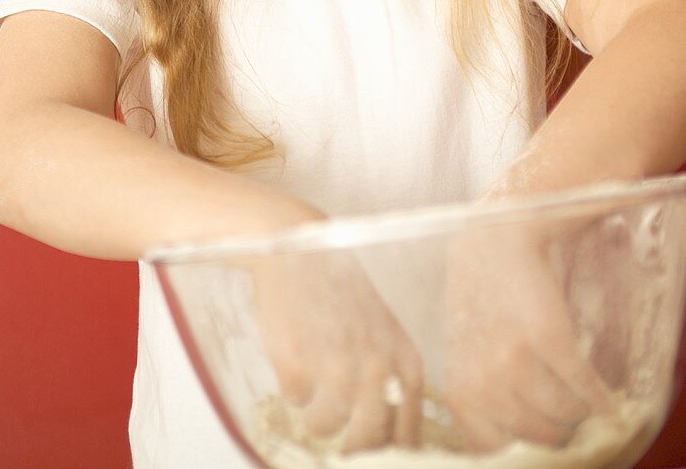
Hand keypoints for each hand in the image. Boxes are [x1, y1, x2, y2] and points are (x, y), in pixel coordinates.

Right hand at [250, 243, 424, 453]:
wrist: (299, 249)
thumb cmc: (340, 295)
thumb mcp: (382, 336)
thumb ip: (390, 384)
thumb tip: (386, 444)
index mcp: (405, 363)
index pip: (406, 438)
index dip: (382, 453)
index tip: (364, 449)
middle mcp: (377, 369)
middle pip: (366, 442)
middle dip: (347, 445)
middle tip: (332, 423)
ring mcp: (337, 367)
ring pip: (325, 427)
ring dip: (314, 411)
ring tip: (313, 374)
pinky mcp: (298, 364)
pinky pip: (294, 401)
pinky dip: (291, 385)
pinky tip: (296, 350)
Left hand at [441, 218, 616, 452]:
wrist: (491, 240)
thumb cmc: (478, 298)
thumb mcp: (465, 356)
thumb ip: (481, 399)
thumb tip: (508, 443)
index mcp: (461, 391)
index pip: (497, 452)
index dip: (525, 445)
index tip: (539, 431)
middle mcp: (484, 381)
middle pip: (539, 437)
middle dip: (556, 427)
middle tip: (562, 407)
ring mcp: (516, 360)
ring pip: (564, 416)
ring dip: (578, 411)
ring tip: (578, 394)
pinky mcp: (550, 338)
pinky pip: (586, 388)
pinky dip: (602, 400)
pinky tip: (606, 401)